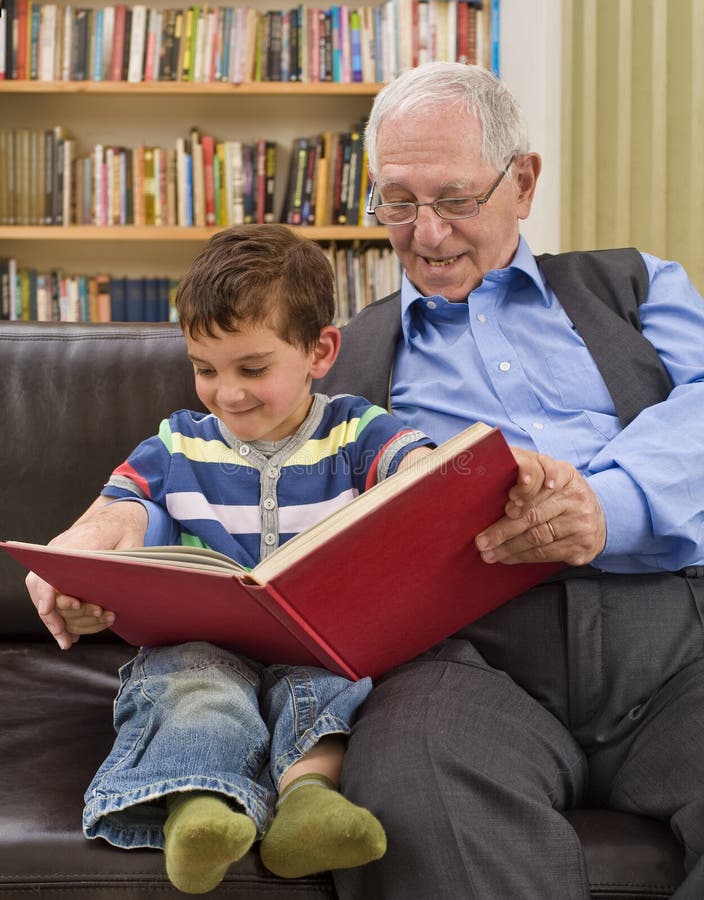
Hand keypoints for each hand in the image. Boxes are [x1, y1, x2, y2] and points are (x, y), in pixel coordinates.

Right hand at [25, 498, 147, 648]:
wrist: (117, 517)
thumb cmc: (125, 531)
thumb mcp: (131, 545)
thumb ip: (121, 566)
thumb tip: (115, 594)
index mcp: (76, 543)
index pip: (51, 569)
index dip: (48, 592)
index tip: (49, 609)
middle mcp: (59, 551)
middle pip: (41, 587)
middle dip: (53, 616)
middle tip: (66, 637)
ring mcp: (56, 560)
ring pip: (44, 594)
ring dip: (56, 620)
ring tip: (68, 639)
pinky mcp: (60, 569)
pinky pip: (51, 593)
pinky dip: (58, 614)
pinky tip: (69, 632)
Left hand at [475, 448, 605, 566]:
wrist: (600, 521)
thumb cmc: (563, 499)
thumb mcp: (553, 480)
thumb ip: (529, 479)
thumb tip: (492, 490)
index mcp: (567, 475)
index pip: (543, 481)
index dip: (524, 492)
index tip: (507, 502)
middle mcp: (577, 498)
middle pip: (534, 515)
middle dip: (503, 530)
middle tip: (481, 540)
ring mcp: (581, 523)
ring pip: (537, 537)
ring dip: (508, 547)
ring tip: (488, 552)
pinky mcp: (582, 545)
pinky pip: (546, 553)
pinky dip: (522, 556)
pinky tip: (507, 557)